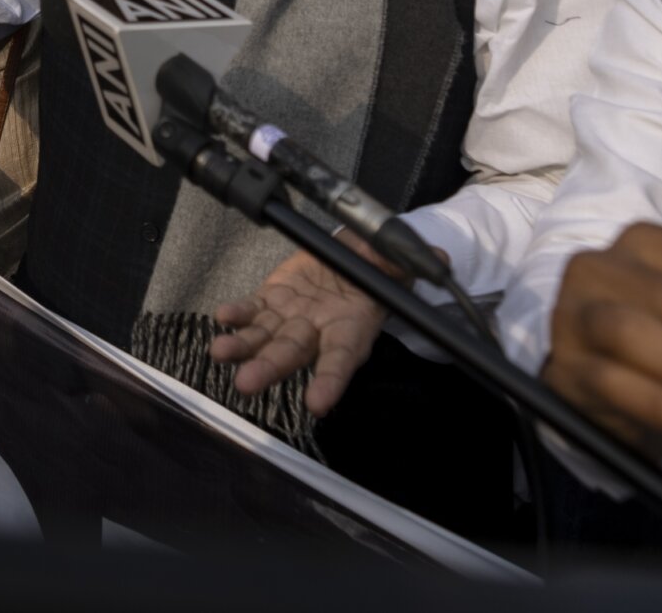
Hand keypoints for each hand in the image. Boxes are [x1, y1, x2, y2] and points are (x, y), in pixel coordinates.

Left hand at [211, 236, 415, 417]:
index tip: (317, 404)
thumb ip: (404, 265)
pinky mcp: (272, 298)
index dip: (330, 382)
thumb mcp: (394, 265)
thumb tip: (441, 260)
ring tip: (220, 353)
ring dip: (241, 347)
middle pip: (292, 353)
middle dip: (269, 368)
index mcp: (351, 330)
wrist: (354, 258)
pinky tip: (223, 318)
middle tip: (247, 384)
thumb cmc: (377, 271)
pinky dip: (237, 315)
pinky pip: (252, 309)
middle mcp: (317, 330)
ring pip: (264, 337)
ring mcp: (291, 316)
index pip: (341, 360)